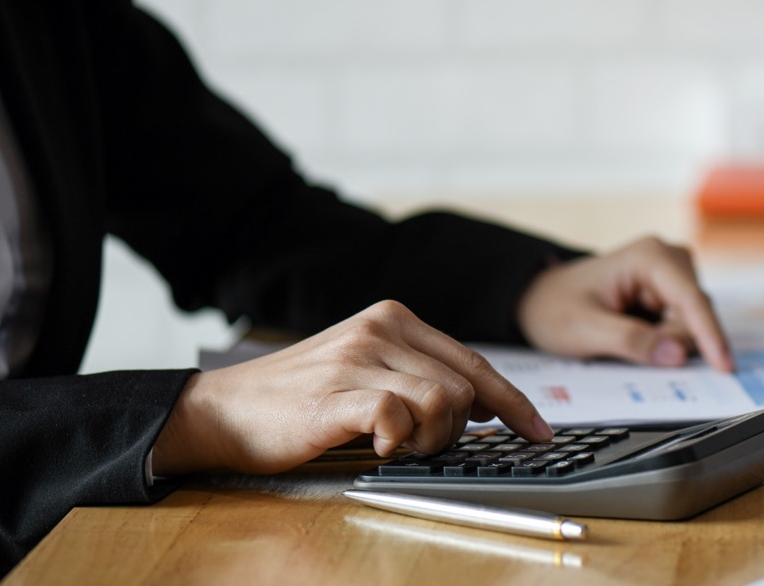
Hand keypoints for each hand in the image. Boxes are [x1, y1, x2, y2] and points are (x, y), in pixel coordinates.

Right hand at [152, 300, 552, 475]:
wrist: (225, 410)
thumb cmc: (301, 398)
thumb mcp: (367, 368)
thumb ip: (420, 375)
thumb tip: (484, 403)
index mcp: (395, 318)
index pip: (475, 362)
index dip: (513, 402)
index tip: (538, 431)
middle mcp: (381, 328)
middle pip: (466, 387)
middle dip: (459, 431)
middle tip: (424, 446)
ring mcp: (358, 358)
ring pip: (442, 402)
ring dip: (431, 439)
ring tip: (398, 445)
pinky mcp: (336, 393)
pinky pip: (398, 415)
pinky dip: (399, 440)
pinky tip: (377, 445)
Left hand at [517, 236, 732, 371]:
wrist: (537, 299)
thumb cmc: (554, 308)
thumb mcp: (584, 330)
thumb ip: (631, 341)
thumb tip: (678, 355)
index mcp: (648, 257)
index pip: (692, 300)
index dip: (710, 336)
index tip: (725, 368)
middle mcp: (667, 259)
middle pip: (696, 314)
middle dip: (674, 343)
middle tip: (626, 349)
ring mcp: (671, 276)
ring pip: (693, 324)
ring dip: (669, 344)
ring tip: (623, 341)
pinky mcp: (670, 293)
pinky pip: (684, 326)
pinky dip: (666, 342)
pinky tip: (639, 342)